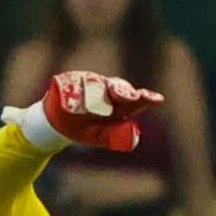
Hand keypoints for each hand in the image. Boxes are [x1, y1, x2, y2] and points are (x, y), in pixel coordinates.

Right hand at [42, 70, 161, 151]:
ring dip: (93, 97)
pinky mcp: (68, 79)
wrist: (58, 125)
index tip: (157, 99)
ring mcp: (87, 81)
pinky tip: (71, 104)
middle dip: (122, 91)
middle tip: (127, 96)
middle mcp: (106, 88)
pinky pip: (72, 83)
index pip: (135, 99)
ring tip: (88, 110)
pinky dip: (73, 93)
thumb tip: (134, 132)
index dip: (146, 98)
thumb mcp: (102, 135)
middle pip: (116, 87)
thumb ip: (118, 136)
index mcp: (119, 103)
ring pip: (94, 84)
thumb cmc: (86, 128)